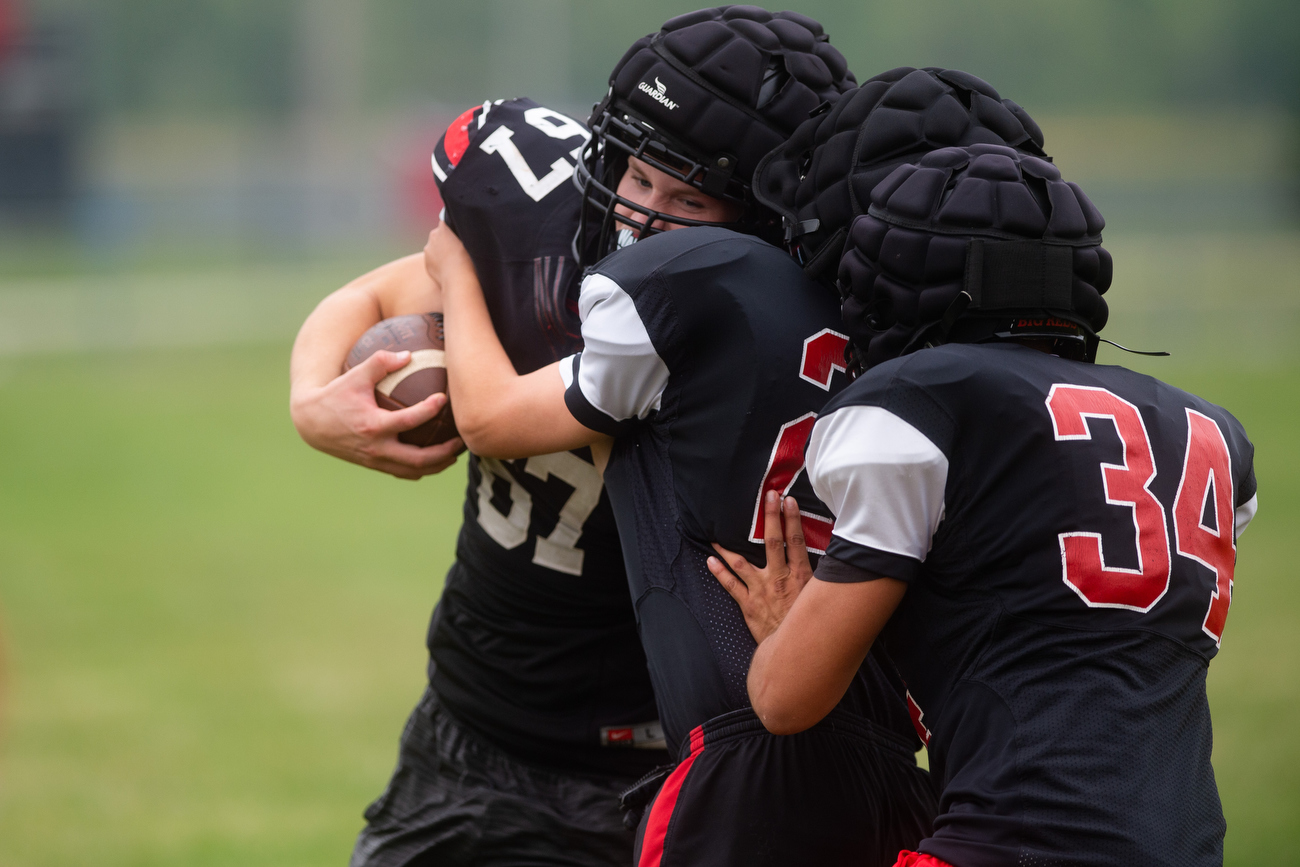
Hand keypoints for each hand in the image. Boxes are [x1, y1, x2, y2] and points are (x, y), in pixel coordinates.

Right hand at [290, 349, 464, 479]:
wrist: (311, 423)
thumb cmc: (336, 393)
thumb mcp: (355, 374)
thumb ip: (381, 362)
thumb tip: (409, 354)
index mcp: (372, 425)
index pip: (408, 421)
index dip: (429, 410)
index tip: (445, 398)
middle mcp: (376, 448)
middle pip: (418, 459)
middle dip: (444, 452)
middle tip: (462, 440)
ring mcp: (375, 460)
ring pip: (413, 471)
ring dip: (437, 465)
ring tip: (455, 454)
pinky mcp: (373, 465)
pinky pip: (403, 472)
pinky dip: (421, 469)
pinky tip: (435, 458)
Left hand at [423, 222, 474, 289]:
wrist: (459, 280)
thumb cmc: (469, 260)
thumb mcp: (471, 241)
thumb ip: (464, 233)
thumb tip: (464, 231)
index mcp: (443, 227)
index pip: (446, 221)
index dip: (453, 228)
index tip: (459, 234)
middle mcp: (433, 236)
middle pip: (439, 234)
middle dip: (446, 240)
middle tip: (458, 249)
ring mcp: (428, 250)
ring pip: (435, 248)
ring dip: (442, 251)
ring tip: (454, 261)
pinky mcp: (426, 263)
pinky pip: (433, 260)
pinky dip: (439, 263)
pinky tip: (449, 268)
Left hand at [707, 491, 813, 642]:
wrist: (796, 651)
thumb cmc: (807, 623)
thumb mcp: (818, 598)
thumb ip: (820, 578)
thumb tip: (832, 560)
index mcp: (799, 576)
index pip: (795, 541)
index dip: (792, 519)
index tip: (788, 500)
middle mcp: (778, 579)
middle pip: (772, 542)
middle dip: (769, 517)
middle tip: (765, 496)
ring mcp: (761, 590)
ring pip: (742, 562)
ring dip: (729, 546)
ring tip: (718, 532)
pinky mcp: (748, 604)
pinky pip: (730, 586)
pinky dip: (719, 572)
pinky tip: (710, 560)